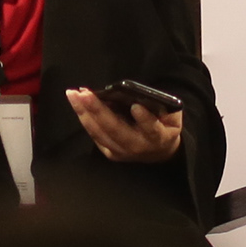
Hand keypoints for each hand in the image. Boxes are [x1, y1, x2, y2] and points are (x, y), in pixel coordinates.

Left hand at [65, 87, 183, 163]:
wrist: (159, 153)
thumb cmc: (165, 127)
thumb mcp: (171, 116)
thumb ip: (162, 107)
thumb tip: (140, 94)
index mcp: (158, 137)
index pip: (152, 129)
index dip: (144, 119)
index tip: (136, 106)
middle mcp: (137, 146)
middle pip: (115, 129)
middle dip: (98, 110)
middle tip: (84, 93)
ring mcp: (121, 152)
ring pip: (100, 133)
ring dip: (84, 112)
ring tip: (73, 95)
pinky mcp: (110, 153)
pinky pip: (94, 135)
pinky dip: (84, 118)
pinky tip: (77, 103)